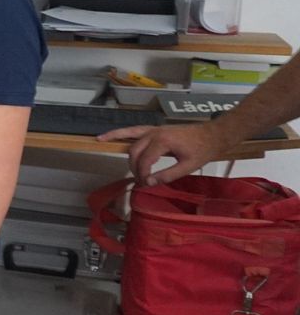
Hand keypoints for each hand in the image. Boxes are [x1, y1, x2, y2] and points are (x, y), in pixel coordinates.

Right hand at [98, 122, 224, 185]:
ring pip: (129, 139)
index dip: (142, 174)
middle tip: (140, 180)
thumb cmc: (203, 150)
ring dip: (120, 147)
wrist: (213, 134)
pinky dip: (119, 133)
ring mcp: (153, 129)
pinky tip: (106, 135)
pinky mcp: (154, 130)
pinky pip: (133, 130)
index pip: (144, 160)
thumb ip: (167, 175)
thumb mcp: (188, 167)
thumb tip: (148, 182)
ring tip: (100, 144)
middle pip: (134, 151)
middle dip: (134, 167)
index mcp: (163, 141)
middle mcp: (154, 133)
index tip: (144, 184)